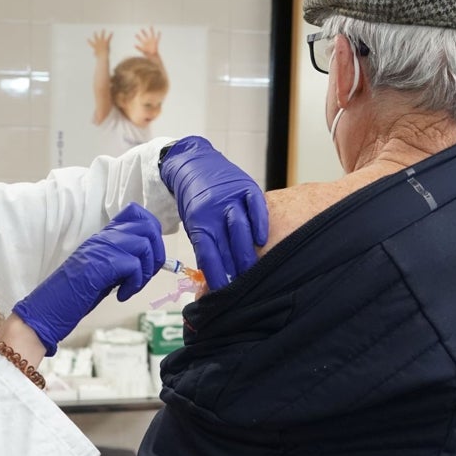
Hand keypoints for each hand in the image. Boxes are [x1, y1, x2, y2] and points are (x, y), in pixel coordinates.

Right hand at [12, 203, 165, 353]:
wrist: (46, 309)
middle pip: (148, 226)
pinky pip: (133, 265)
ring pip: (144, 244)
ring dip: (145, 271)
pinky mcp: (100, 264)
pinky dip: (134, 284)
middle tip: (144, 276)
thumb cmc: (73, 296)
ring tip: (131, 288)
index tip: (149, 256)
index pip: (136, 213)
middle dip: (156, 253)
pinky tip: (121, 295)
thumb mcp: (103, 273)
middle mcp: (103, 237)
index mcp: (104, 237)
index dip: (152, 230)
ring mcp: (101, 249)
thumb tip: (148, 262)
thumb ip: (121, 261)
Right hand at [88, 29, 111, 58]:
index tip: (87, 39)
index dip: (89, 41)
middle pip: (96, 37)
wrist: (102, 55)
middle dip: (95, 34)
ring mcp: (102, 41)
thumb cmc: (100, 57)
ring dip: (103, 32)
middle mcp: (98, 42)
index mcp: (95, 46)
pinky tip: (112, 32)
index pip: (91, 43)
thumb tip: (94, 53)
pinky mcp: (106, 42)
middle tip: (94, 32)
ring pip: (102, 35)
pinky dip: (110, 35)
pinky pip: (109, 37)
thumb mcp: (96, 56)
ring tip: (103, 29)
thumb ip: (95, 54)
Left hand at [134, 26, 160, 59]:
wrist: (153, 56)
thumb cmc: (148, 54)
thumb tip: (134, 45)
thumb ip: (138, 47)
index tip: (135, 34)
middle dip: (143, 32)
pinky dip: (159, 35)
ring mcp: (152, 41)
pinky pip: (158, 37)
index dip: (138, 37)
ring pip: (151, 34)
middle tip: (141, 29)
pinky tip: (159, 32)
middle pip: (145, 35)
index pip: (140, 39)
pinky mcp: (155, 42)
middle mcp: (148, 41)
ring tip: (151, 26)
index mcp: (144, 43)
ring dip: (151, 30)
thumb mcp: (142, 50)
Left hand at [160, 136, 268, 289]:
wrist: (193, 163)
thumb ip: (206, 245)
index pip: (208, 254)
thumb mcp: (193, 223)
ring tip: (254, 269)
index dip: (216, 275)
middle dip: (236, 268)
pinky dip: (260, 224)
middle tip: (243, 284)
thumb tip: (215, 276)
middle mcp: (214, 209)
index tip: (223, 292)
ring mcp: (231, 196)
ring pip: (242, 228)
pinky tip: (263, 240)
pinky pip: (256, 206)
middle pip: (227, 244)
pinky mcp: (246, 186)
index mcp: (197, 221)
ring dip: (248, 252)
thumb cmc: (194, 200)